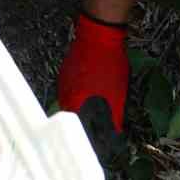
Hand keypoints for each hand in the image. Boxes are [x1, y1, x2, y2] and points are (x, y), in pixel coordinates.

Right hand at [57, 11, 128, 136]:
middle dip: (84, 124)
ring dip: (81, 109)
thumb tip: (115, 134)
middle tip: (98, 130)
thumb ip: (114, 116)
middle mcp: (63, 93)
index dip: (87, 137)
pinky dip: (80, 96)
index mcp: (73, 102)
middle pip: (71, 116)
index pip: (77, 128)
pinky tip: (92, 93)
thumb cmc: (107, 65)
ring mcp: (62, 81)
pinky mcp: (66, 71)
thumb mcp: (116, 94)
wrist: (98, 35)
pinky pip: (71, 90)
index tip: (96, 143)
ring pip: (70, 103)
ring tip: (96, 113)